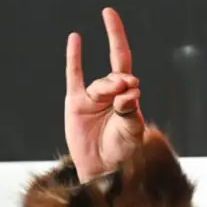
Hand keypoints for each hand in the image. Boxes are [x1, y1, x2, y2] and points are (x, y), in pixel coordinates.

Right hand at [64, 8, 144, 182]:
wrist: (102, 168)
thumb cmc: (122, 150)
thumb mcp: (132, 132)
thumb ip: (131, 112)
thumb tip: (130, 91)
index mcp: (128, 98)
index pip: (128, 72)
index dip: (128, 77)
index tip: (130, 85)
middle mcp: (111, 94)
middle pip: (116, 74)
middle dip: (119, 78)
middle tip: (125, 84)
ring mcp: (93, 98)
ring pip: (100, 84)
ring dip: (106, 88)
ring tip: (112, 98)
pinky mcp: (76, 103)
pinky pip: (74, 75)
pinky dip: (74, 56)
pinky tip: (75, 38)